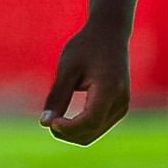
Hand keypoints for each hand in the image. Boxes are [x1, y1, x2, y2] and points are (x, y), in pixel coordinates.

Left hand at [40, 23, 130, 144]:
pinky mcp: (120, 108)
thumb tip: (45, 124)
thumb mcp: (67, 69)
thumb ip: (57, 96)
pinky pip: (98, 127)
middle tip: (48, 120)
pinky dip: (81, 128)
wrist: (109, 34)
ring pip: (94, 133)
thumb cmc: (85, 47)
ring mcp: (122, 106)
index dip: (69, 128)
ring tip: (55, 118)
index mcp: (109, 88)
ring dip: (73, 133)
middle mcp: (121, 101)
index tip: (51, 122)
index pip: (90, 121)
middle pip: (91, 132)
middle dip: (67, 133)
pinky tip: (66, 118)